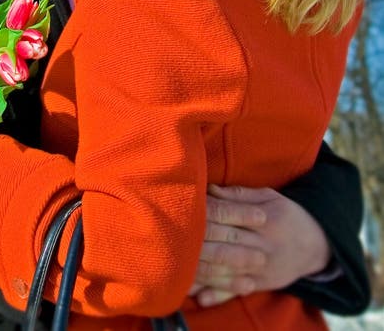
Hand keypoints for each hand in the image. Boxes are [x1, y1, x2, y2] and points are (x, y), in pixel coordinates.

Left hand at [189, 184, 331, 306]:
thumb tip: (210, 189)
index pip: (229, 216)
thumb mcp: (269, 197)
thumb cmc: (287, 215)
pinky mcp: (259, 284)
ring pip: (227, 270)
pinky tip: (199, 297)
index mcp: (264, 219)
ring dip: (202, 271)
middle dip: (199, 241)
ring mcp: (260, 269)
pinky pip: (235, 290)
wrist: (315, 246)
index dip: (205, 214)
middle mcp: (262, 245)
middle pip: (225, 243)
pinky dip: (217, 295)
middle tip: (171, 238)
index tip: (183, 211)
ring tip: (176, 269)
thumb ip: (239, 195)